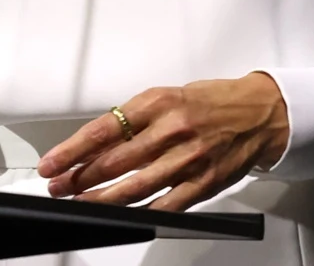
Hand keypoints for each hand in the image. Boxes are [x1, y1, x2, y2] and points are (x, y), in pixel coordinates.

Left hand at [37, 72, 289, 211]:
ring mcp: (189, 159)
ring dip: (102, 199)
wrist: (261, 112)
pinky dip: (140, 213)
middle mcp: (172, 129)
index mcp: (159, 102)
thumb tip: (96, 144)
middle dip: (79, 177)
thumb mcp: (168, 97)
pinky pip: (166, 204)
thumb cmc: (213, 102)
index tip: (53, 162)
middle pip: (114, 161)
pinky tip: (121, 216)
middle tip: (58, 186)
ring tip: (80, 202)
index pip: (104, 129)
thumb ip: (135, 120)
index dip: (73, 150)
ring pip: (135, 187)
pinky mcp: (204, 183)